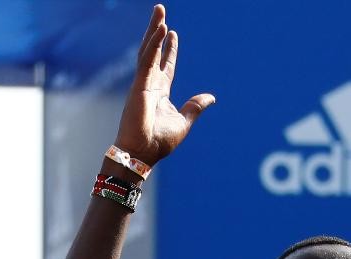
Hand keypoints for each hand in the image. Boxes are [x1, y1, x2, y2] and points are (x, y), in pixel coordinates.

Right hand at [114, 5, 214, 166]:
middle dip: (158, 32)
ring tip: (160, 12)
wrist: (143, 153)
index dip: (170, 50)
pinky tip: (160, 30)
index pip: (166, 66)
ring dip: (154, 30)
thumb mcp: (184, 121)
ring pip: (148, 50)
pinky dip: (153, 44)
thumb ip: (195, 106)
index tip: (172, 33)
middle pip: (154, 52)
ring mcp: (142, 83)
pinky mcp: (139, 85)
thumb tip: (211, 97)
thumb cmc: (159, 142)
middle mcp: (149, 85)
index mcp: (160, 93)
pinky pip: (146, 59)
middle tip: (161, 12)